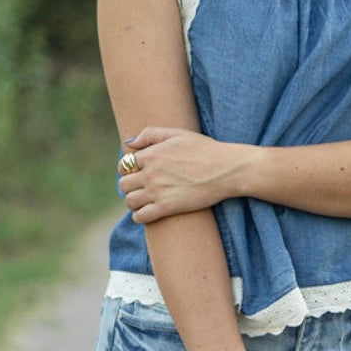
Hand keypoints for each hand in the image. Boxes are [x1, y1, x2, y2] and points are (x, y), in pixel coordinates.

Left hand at [118, 126, 246, 222]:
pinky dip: (139, 216)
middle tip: (142, 186)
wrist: (226, 169)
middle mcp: (150, 173)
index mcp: (151, 154)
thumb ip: (151, 134)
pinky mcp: (166, 208)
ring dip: (134, 201)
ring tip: (145, 199)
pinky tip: (148, 211)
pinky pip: (140, 217)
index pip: (124, 165)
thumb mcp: (178, 134)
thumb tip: (128, 143)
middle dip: (130, 185)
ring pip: (129, 201)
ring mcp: (157, 192)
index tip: (139, 172)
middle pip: (124, 184)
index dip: (129, 169)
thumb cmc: (205, 149)